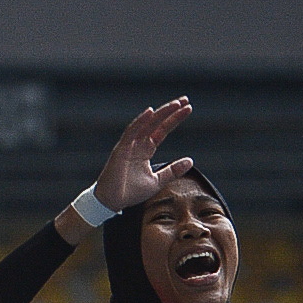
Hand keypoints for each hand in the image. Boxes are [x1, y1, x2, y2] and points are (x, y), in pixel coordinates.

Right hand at [93, 97, 193, 212]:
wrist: (111, 203)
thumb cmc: (130, 193)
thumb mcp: (157, 181)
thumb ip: (172, 171)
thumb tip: (191, 161)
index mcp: (145, 150)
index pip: (162, 130)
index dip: (174, 119)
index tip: (187, 109)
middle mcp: (137, 144)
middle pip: (155, 123)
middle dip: (170, 111)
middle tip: (184, 100)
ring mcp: (128, 145)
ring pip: (146, 124)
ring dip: (160, 113)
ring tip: (175, 104)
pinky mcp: (120, 150)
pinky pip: (131, 132)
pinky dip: (140, 121)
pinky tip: (150, 112)